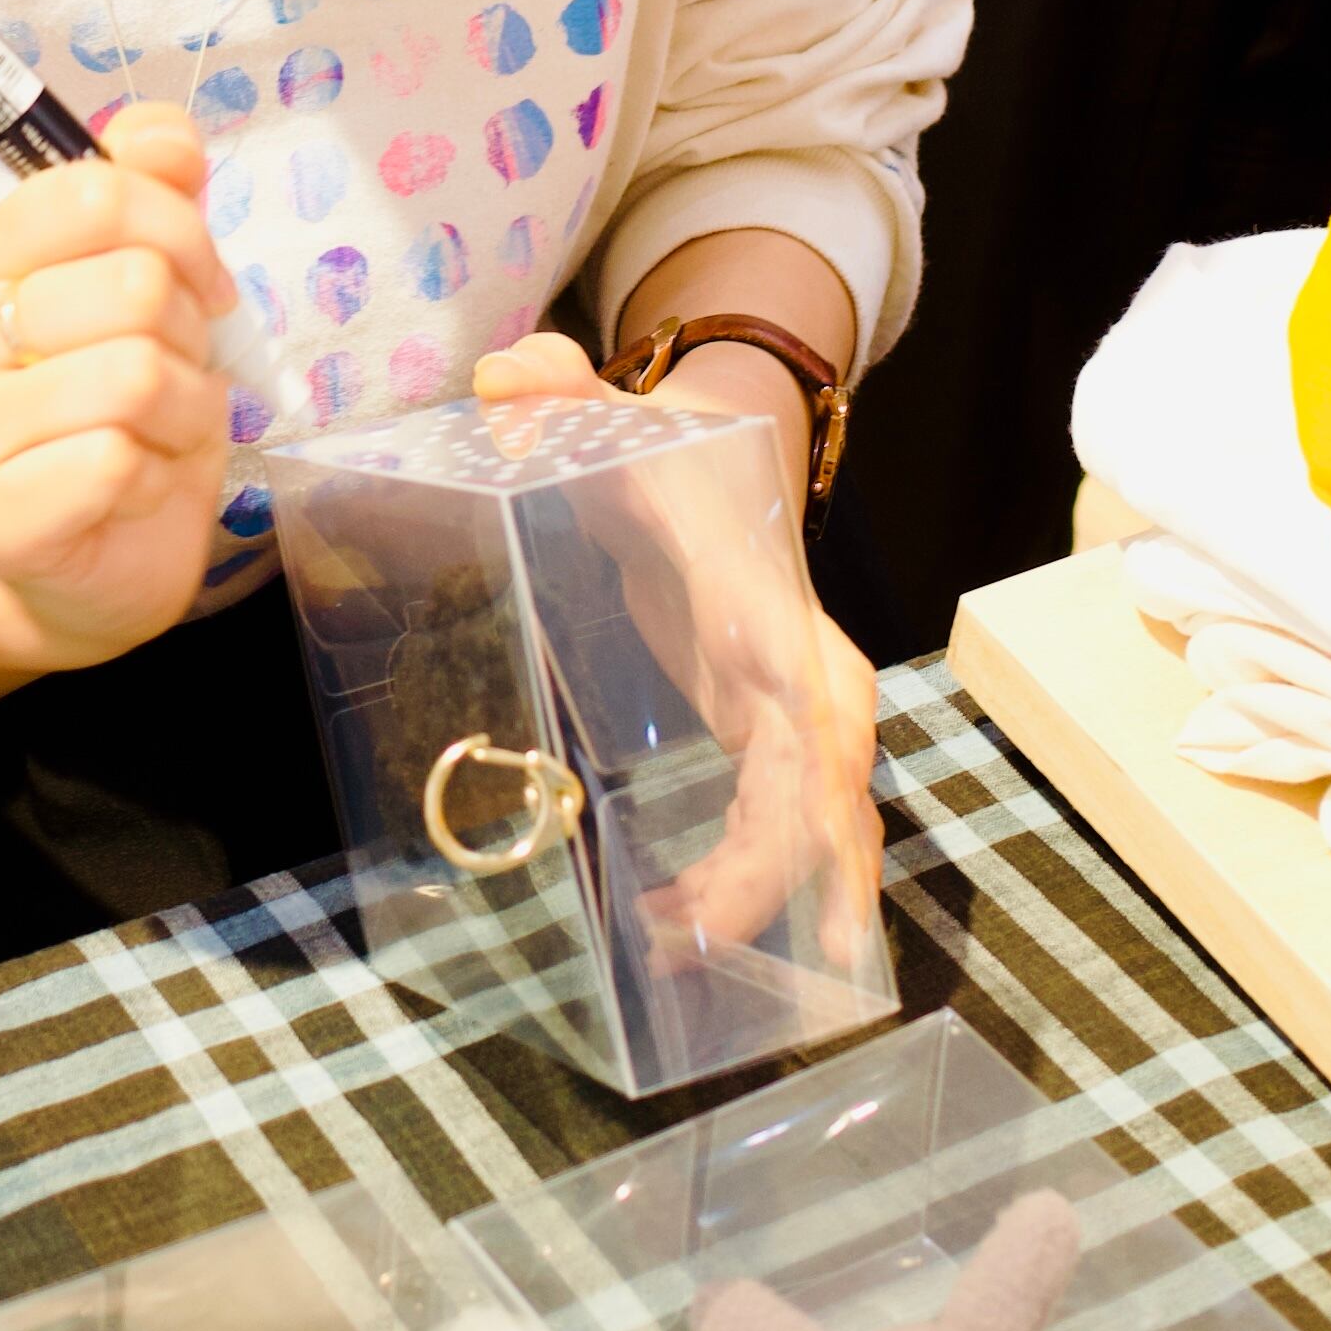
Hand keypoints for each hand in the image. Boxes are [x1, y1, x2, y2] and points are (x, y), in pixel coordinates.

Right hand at [0, 105, 240, 676]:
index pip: (93, 189)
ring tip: (157, 434)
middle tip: (173, 372)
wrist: (67, 566)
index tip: (195, 279)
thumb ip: (155, 194)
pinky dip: (156, 477)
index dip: (178, 228)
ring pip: (136, 373)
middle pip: (135, 283)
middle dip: (191, 332)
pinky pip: (118, 461)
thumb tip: (159, 132)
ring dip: (184, 411)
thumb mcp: (148, 290)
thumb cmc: (112, 414)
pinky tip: (130, 488)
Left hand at [474, 332, 886, 976]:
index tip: (815, 821)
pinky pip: (781, 826)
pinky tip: (686, 934)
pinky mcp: (764, 736)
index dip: (816, 760)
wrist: (716, 460)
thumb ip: (552, 387)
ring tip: (680, 951)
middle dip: (807, 863)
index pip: (808, 682)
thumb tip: (500, 379)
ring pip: (815, 818)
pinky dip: (751, 883)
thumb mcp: (607, 413)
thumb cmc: (661, 449)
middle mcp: (797, 660)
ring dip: (767, 891)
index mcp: (762, 595)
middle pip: (829, 777)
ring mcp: (790, 707)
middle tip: (729, 941)